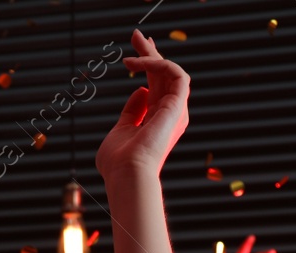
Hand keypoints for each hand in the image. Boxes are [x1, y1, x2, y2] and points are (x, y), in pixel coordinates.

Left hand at [95, 31, 188, 179]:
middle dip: (151, 52)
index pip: (156, 87)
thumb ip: (131, 112)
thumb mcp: (121, 131)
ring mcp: (176, 109)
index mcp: (157, 120)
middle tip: (136, 35)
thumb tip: (139, 90)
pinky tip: (136, 63)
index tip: (134, 53)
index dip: (148, 67)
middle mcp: (170, 113)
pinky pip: (175, 72)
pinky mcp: (178, 104)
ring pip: (171, 71)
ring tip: (135, 42)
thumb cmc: (118, 162)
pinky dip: (157, 63)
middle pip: (163, 75)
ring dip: (153, 53)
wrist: (127, 173)